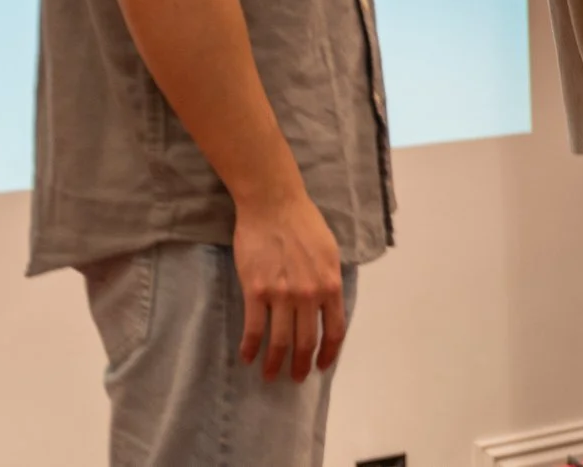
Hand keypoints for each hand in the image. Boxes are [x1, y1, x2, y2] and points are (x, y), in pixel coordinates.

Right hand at [233, 190, 346, 383]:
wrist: (274, 205)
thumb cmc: (304, 224)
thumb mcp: (330, 252)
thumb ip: (329, 280)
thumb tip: (329, 305)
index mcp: (331, 284)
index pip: (335, 329)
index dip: (329, 352)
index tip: (321, 366)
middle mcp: (309, 294)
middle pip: (306, 341)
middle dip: (301, 365)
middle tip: (295, 378)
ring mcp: (282, 294)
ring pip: (280, 340)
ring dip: (275, 363)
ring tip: (270, 375)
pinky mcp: (256, 290)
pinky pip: (254, 328)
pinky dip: (250, 347)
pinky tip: (247, 357)